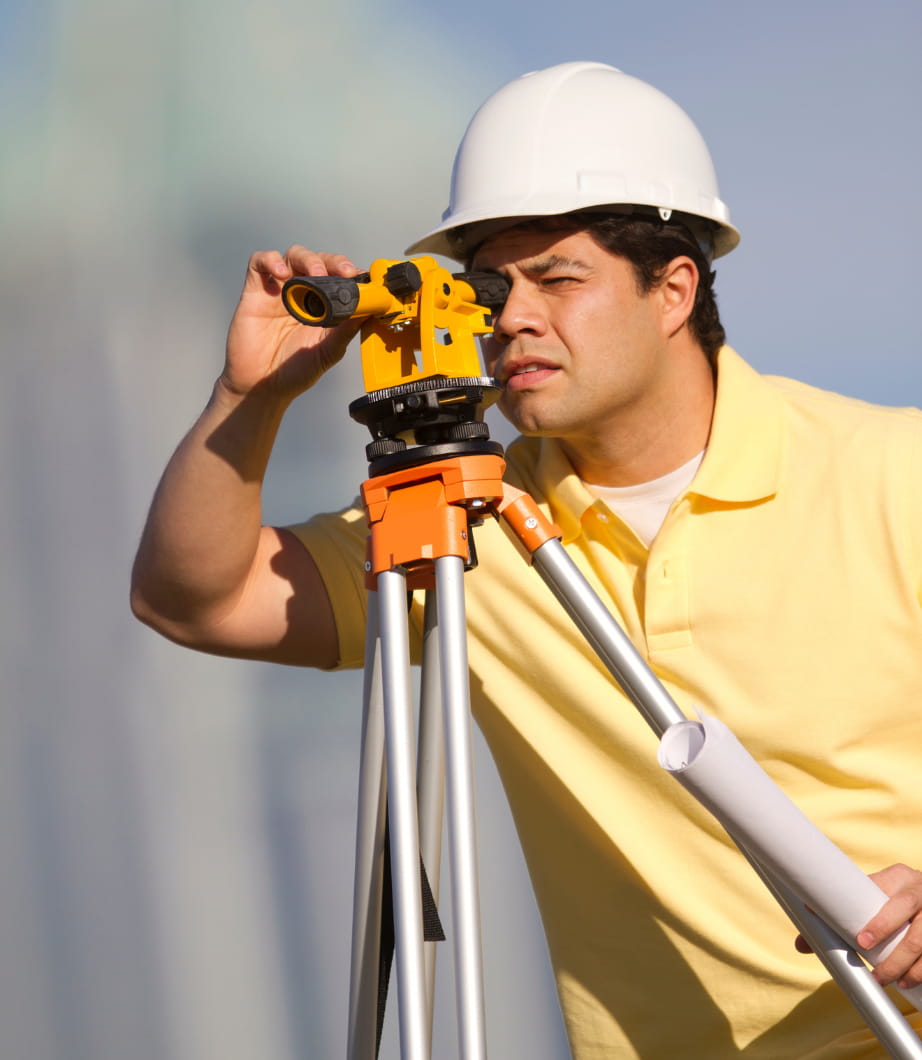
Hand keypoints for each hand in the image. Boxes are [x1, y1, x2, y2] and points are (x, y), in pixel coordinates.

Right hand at [222, 246, 364, 400]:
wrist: (261, 386)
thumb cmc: (293, 372)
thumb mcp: (327, 353)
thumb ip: (345, 331)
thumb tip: (369, 311)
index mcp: (323, 307)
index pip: (338, 278)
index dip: (351, 273)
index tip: (363, 278)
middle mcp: (302, 295)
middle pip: (319, 261)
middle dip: (334, 262)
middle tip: (345, 272)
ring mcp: (279, 290)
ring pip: (294, 256)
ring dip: (308, 259)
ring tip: (316, 273)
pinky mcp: (256, 290)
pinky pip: (259, 263)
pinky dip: (271, 260)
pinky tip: (282, 274)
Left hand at [794, 863, 921, 988]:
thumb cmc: (892, 901)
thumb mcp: (873, 900)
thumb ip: (843, 917)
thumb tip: (801, 944)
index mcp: (897, 876)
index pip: (880, 887)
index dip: (872, 916)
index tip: (860, 940)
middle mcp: (919, 889)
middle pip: (905, 906)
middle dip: (885, 931)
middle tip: (864, 950)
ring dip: (904, 963)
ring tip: (884, 979)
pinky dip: (921, 970)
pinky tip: (908, 981)